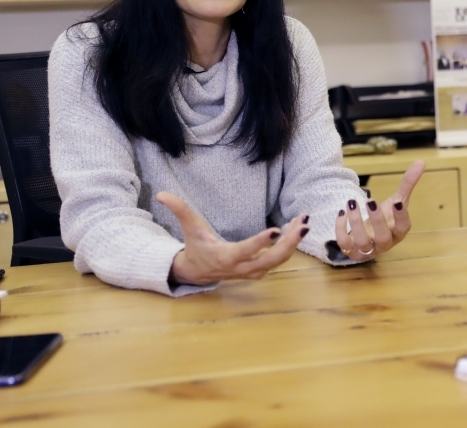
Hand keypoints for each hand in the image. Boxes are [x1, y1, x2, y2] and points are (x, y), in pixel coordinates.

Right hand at [157, 191, 309, 285]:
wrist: (198, 272)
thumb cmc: (196, 247)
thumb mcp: (189, 228)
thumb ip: (179, 210)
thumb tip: (162, 194)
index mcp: (226, 257)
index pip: (246, 251)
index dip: (261, 242)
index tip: (277, 230)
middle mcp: (242, 267)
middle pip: (272, 259)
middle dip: (290, 243)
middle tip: (303, 224)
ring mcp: (253, 271)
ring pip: (279, 260)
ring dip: (294, 242)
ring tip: (303, 220)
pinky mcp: (259, 270)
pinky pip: (279, 259)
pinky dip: (290, 245)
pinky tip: (297, 227)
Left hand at [335, 160, 424, 260]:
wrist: (370, 235)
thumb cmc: (387, 218)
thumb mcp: (396, 201)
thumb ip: (407, 183)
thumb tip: (421, 161)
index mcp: (398, 232)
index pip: (403, 228)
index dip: (401, 217)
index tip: (398, 202)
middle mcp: (384, 244)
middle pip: (383, 238)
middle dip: (377, 220)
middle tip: (371, 201)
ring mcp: (367, 249)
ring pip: (362, 242)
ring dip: (356, 223)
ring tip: (351, 203)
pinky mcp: (351, 251)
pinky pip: (345, 245)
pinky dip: (341, 230)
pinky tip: (342, 212)